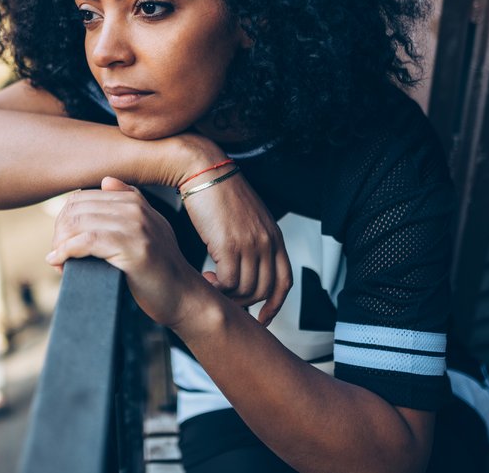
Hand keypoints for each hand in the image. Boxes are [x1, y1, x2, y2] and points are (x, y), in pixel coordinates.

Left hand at [47, 177, 204, 327]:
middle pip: (76, 208)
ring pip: (79, 223)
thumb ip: (130, 203)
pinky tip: (60, 263)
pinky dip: (66, 252)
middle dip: (59, 232)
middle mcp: (135, 208)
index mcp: (135, 201)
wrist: (184, 297)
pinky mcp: (132, 248)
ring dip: (60, 244)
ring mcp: (135, 227)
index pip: (82, 198)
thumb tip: (106, 181)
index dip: (64, 220)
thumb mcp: (150, 228)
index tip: (62, 242)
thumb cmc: (161, 269)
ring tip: (60, 262)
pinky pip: (86, 241)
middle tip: (57, 254)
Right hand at [181, 168, 291, 324]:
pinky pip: (227, 282)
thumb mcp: (248, 218)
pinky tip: (204, 276)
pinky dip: (216, 287)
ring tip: (211, 283)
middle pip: (264, 290)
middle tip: (225, 298)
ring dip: (227, 294)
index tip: (263, 318)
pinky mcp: (228, 245)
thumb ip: (254, 241)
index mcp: (274, 236)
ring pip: (245, 289)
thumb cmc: (220, 193)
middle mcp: (266, 242)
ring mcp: (249, 244)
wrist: (204, 171)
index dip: (276, 304)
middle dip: (245, 302)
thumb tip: (246, 266)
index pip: (284, 281)